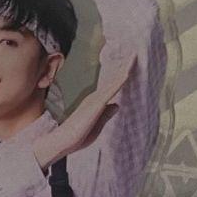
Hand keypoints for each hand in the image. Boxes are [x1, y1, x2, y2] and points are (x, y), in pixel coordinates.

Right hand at [33, 43, 134, 166]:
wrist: (63, 142)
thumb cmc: (75, 138)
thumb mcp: (96, 128)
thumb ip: (106, 115)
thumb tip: (117, 105)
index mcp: (94, 105)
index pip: (111, 89)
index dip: (119, 77)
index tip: (128, 67)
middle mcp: (95, 98)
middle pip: (114, 81)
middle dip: (124, 67)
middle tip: (133, 53)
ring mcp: (97, 99)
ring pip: (115, 80)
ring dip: (125, 67)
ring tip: (134, 55)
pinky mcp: (98, 102)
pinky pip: (113, 87)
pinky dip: (121, 77)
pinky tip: (129, 69)